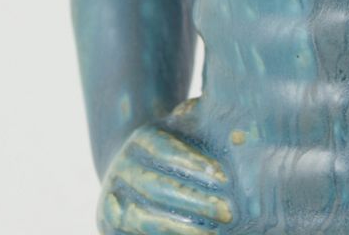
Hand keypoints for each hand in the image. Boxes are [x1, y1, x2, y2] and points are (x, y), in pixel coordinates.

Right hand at [98, 105, 233, 233]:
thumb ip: (204, 124)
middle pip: (157, 186)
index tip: (224, 178)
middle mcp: (122, 167)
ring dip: (179, 227)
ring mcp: (112, 199)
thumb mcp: (188, 133)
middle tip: (227, 211)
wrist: (136, 177)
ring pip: (142, 217)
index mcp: (142, 138)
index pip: (165, 148)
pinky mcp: (109, 226)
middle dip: (194, 201)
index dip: (194, 163)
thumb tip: (239, 126)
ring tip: (212, 234)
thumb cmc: (178, 151)